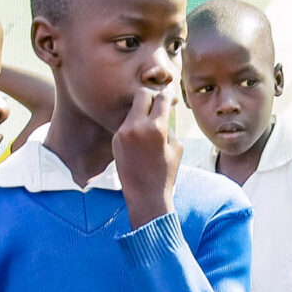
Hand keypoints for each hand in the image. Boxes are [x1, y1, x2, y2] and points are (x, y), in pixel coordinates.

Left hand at [112, 87, 180, 229]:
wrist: (145, 197)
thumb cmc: (165, 174)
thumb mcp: (176, 147)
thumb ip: (169, 124)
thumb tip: (163, 109)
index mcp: (155, 128)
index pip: (162, 97)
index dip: (169, 97)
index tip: (172, 101)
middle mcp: (136, 127)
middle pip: (142, 94)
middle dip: (152, 97)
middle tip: (158, 106)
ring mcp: (122, 133)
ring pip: (132, 109)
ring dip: (142, 112)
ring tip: (150, 125)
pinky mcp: (115, 140)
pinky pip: (126, 123)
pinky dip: (134, 125)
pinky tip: (140, 139)